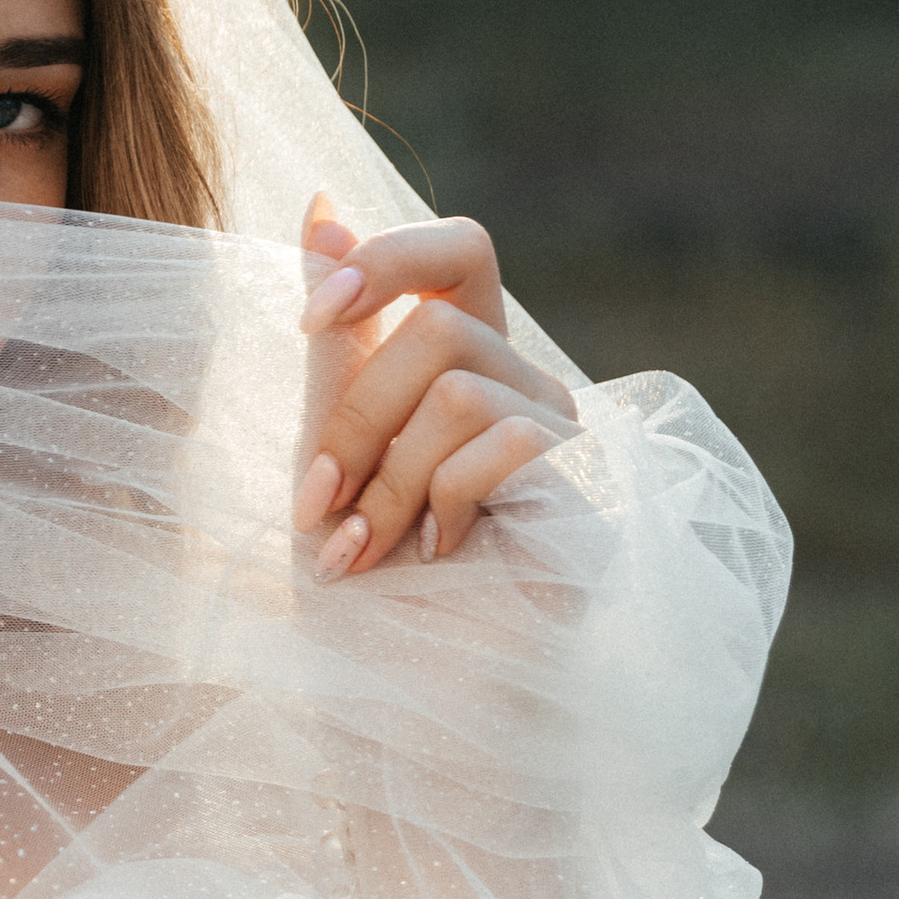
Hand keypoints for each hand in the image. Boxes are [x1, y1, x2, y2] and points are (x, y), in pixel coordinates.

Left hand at [292, 198, 580, 580]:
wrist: (390, 694)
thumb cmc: (360, 583)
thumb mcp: (327, 442)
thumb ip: (335, 338)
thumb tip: (321, 204)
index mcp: (471, 365)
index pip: (461, 249)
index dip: (386, 259)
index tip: (308, 318)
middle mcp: (527, 390)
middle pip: (439, 326)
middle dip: (357, 422)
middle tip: (319, 508)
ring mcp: (567, 443)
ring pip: (459, 389)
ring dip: (387, 483)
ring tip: (365, 553)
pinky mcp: (589, 498)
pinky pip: (507, 443)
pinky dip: (445, 506)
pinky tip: (439, 558)